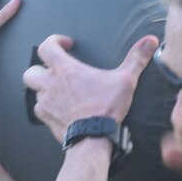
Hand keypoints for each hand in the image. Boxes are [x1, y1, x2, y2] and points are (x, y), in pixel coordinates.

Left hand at [23, 34, 158, 142]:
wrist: (92, 138)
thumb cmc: (106, 108)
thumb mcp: (125, 80)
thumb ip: (136, 59)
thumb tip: (151, 41)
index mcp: (65, 70)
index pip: (46, 47)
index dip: (54, 42)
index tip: (67, 45)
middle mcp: (50, 84)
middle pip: (30, 70)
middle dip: (40, 68)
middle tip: (55, 71)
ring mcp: (46, 103)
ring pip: (33, 92)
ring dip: (42, 89)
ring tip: (57, 90)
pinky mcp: (46, 120)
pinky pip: (39, 110)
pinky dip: (46, 107)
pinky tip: (59, 109)